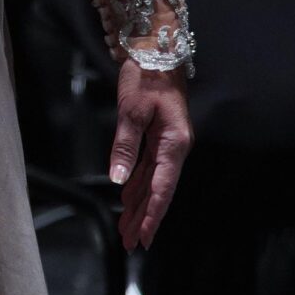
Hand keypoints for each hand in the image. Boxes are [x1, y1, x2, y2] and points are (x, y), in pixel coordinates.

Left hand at [109, 59, 190, 250]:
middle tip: (131, 242)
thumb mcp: (132, 110)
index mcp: (174, 144)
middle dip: (144, 217)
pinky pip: (149, 169)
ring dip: (140, 205)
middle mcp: (175, 148)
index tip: (144, 236)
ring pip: (153, 182)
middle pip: (159, 190)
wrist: (157, 52)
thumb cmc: (146, 78)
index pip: (162, 188)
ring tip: (128, 229)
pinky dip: (139, 185)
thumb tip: (119, 179)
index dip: (152, 214)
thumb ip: (125, 146)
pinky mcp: (159, 138)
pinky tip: (130, 199)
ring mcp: (168, 144)